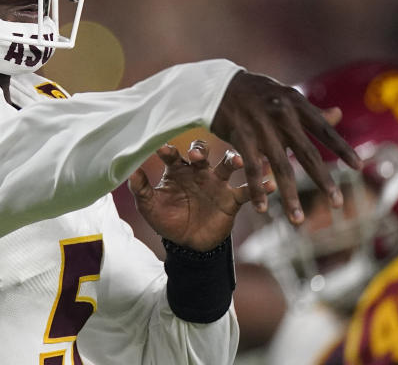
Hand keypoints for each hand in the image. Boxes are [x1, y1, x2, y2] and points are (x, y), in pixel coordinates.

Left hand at [128, 140, 270, 251]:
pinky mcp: (232, 198)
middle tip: (197, 156)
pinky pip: (247, 190)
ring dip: (233, 160)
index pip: (173, 155)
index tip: (164, 151)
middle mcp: (199, 171)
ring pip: (227, 165)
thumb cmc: (168, 220)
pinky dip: (260, 187)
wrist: (189, 246)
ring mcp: (217, 183)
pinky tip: (268, 185)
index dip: (169, 151)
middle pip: (202, 153)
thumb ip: (140, 189)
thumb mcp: (149, 207)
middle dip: (200, 152)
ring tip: (238, 160)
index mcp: (178, 170)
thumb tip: (129, 169)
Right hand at [210, 70, 360, 223]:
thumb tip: (338, 115)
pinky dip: (257, 190)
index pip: (324, 130)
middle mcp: (282, 115)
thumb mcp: (286, 96)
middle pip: (307, 154)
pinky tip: (262, 209)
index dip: (342, 148)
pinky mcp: (242, 137)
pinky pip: (253, 169)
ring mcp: (262, 127)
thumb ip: (311, 110)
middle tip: (338, 203)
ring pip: (281, 168)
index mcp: (296, 104)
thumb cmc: (259, 92)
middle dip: (323, 181)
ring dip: (290, 197)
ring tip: (298, 220)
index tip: (359, 167)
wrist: (220, 86)